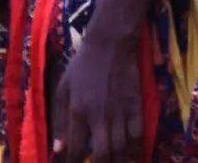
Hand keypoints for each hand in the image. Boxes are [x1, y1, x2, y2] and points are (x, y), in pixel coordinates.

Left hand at [52, 32, 142, 162]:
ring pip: (121, 149)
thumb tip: (58, 149)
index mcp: (78, 112)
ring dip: (118, 161)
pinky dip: (137, 150)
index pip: (76, 149)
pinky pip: (138, 136)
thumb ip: (59, 120)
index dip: (74, 162)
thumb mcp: (63, 89)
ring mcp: (120, 113)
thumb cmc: (82, 66)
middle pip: (102, 155)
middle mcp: (99, 117)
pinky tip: (134, 157)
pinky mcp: (136, 108)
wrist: (109, 45)